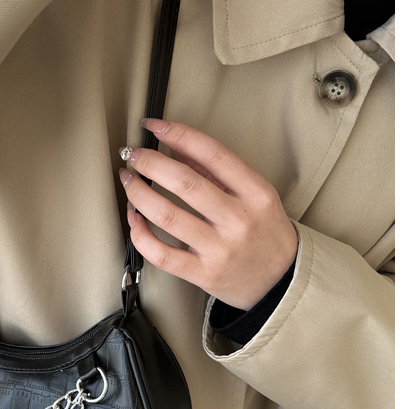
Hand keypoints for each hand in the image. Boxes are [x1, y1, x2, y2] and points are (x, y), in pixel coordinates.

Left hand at [119, 119, 297, 310]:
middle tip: (132, 155)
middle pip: (185, 182)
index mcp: (256, 193)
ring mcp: (220, 249)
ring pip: (167, 215)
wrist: (280, 282)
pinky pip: (162, 254)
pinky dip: (140, 234)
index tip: (154, 125)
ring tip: (128, 181)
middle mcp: (238, 220)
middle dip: (149, 163)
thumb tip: (176, 145)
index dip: (178, 134)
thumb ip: (217, 171)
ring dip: (138, 194)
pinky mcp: (203, 274)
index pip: (213, 153)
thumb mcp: (255, 195)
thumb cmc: (264, 234)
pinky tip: (133, 219)